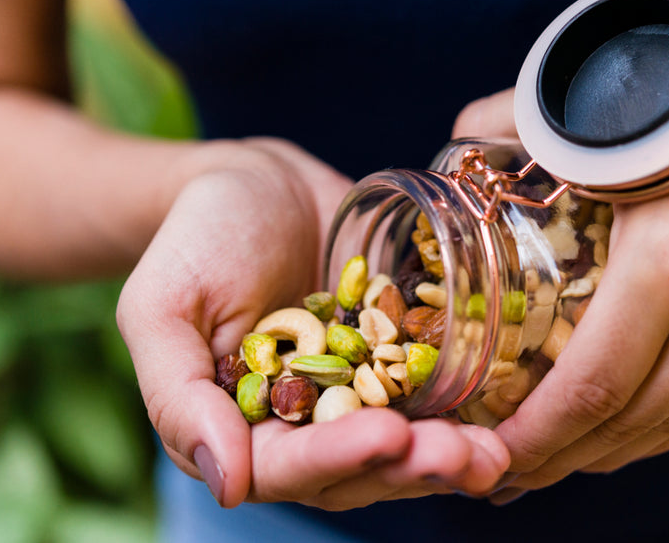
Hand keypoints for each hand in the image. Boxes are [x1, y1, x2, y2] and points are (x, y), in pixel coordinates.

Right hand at [116, 137, 508, 508]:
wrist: (254, 184)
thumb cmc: (195, 240)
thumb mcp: (160, 307)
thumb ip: (177, 398)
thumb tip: (226, 483)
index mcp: (242, 427)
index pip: (287, 468)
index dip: (337, 459)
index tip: (387, 436)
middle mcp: (304, 424)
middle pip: (358, 469)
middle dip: (411, 466)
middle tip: (467, 455)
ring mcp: (357, 392)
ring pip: (404, 442)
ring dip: (450, 452)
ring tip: (495, 449)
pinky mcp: (396, 357)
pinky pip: (432, 390)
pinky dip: (469, 404)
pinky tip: (508, 408)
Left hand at [454, 18, 668, 503]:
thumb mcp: (608, 113)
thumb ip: (519, 124)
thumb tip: (457, 141)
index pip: (594, 385)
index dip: (538, 438)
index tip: (494, 457)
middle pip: (636, 419)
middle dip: (565, 458)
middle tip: (511, 473)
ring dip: (615, 451)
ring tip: (559, 462)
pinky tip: (630, 432)